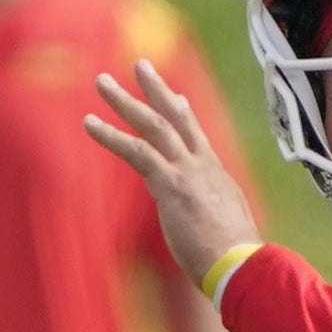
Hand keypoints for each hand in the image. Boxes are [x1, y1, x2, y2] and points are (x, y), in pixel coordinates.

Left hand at [83, 61, 255, 289]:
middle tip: (140, 65)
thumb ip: (215, 221)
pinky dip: (110, 136)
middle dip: (157, 89)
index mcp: (218, 177)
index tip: (176, 98)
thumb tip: (214, 232)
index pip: (198, 138)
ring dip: (125, 101)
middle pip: (178, 118)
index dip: (185, 115)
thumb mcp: (227, 231)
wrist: (241, 265)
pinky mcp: (171, 184)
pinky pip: (136, 151)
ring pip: (154, 125)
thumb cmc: (235, 261)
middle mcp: (203, 166)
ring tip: (102, 82)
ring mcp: (188, 171)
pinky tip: (89, 123)